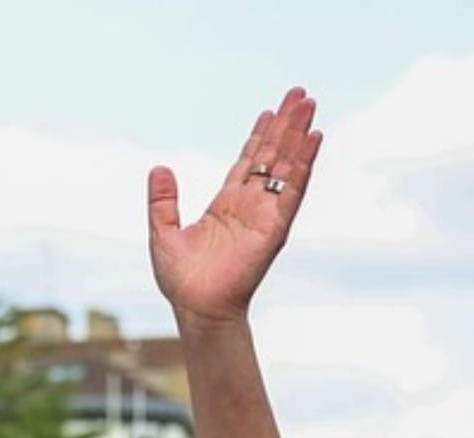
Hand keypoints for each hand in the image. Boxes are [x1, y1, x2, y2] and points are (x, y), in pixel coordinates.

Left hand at [148, 87, 321, 326]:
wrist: (196, 308)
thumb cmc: (182, 280)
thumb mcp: (162, 233)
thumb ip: (163, 202)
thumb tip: (159, 168)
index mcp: (226, 205)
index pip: (248, 162)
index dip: (259, 136)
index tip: (270, 111)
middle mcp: (250, 205)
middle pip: (272, 155)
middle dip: (285, 124)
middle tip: (299, 93)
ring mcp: (265, 213)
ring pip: (286, 165)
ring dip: (299, 134)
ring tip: (310, 103)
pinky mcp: (275, 226)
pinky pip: (294, 189)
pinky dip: (305, 163)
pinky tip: (315, 138)